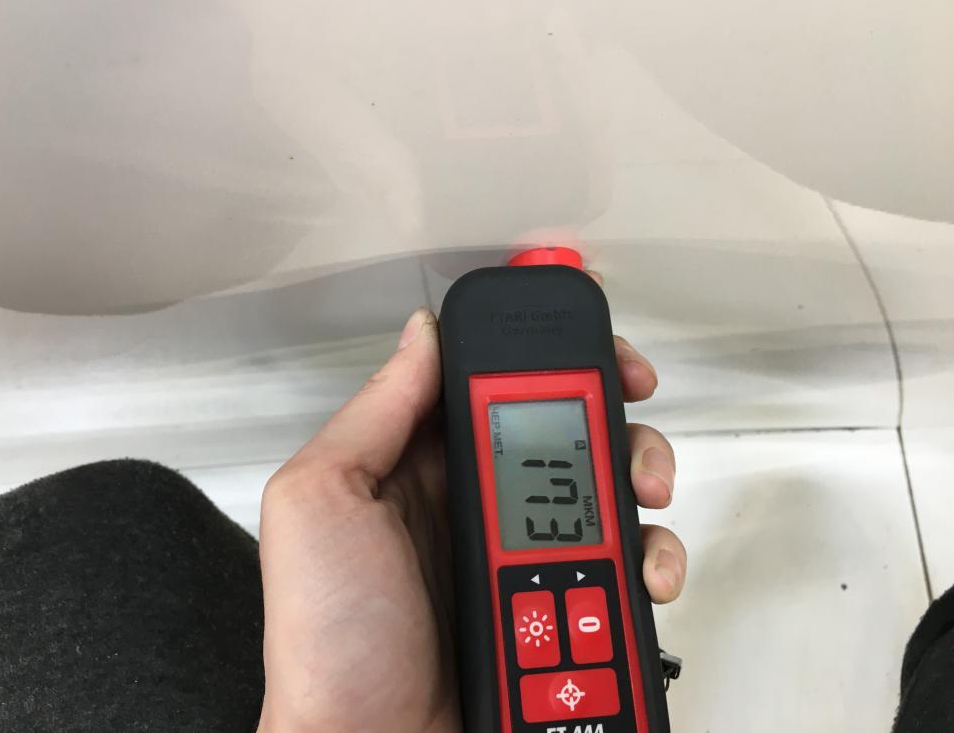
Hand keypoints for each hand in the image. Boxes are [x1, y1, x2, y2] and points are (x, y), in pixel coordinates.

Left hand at [256, 305, 686, 732]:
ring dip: (643, 487)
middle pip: (567, 432)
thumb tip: (424, 334)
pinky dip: (649, 563)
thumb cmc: (330, 636)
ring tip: (645, 513)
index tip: (603, 357)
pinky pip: (623, 568)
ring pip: (606, 495)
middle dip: (618, 426)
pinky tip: (645, 578)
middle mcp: (475, 501)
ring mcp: (521, 556)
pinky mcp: (560, 608)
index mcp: (419, 463)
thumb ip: (375, 413)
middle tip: (634, 449)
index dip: (554, 362)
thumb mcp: (320, 501)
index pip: (496, 386)